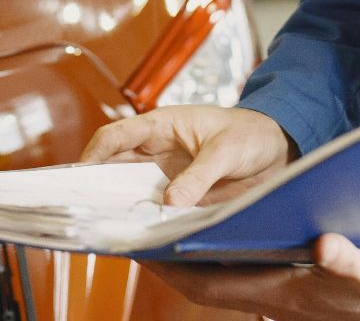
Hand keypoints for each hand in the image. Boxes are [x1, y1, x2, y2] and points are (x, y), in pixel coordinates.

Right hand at [80, 105, 295, 206]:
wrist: (278, 149)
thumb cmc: (252, 134)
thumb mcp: (227, 150)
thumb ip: (200, 175)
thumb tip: (170, 202)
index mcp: (162, 126)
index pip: (116, 136)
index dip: (94, 154)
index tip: (81, 176)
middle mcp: (157, 151)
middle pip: (114, 167)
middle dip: (98, 186)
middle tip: (86, 209)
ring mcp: (166, 175)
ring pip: (130, 191)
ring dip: (121, 206)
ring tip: (109, 225)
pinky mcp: (180, 196)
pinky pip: (154, 209)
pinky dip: (145, 220)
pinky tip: (141, 234)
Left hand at [143, 233, 359, 320]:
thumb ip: (351, 262)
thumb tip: (327, 247)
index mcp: (283, 293)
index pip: (210, 284)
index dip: (172, 268)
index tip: (142, 249)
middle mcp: (272, 297)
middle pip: (205, 281)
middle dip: (168, 262)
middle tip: (136, 235)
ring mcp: (279, 293)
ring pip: (219, 277)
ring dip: (190, 258)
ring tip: (163, 230)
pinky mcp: (289, 286)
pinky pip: (240, 272)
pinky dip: (220, 256)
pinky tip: (215, 233)